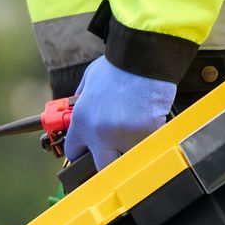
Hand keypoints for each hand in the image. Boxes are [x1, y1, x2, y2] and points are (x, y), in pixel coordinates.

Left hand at [66, 56, 176, 170]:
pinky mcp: (145, 133)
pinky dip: (151, 137)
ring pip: (129, 156)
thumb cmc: (118, 65)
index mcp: (81, 121)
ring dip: (133, 146)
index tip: (90, 153)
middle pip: (101, 167)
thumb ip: (82, 100)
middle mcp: (98, 133)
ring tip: (137, 126)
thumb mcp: (89, 80)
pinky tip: (151, 121)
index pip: (73, 152)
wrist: (143, 57)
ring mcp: (122, 135)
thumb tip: (79, 108)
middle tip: (117, 153)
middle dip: (109, 162)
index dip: (82, 153)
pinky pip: (149, 145)